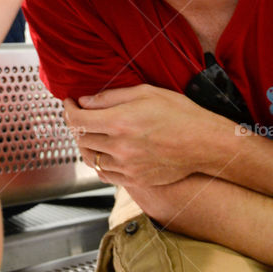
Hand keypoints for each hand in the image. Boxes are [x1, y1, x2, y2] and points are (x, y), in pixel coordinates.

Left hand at [63, 84, 237, 186]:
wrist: (204, 143)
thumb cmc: (179, 113)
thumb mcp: (145, 93)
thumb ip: (110, 97)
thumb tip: (84, 101)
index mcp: (120, 122)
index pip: (77, 119)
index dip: (68, 109)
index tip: (70, 102)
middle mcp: (120, 147)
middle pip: (81, 138)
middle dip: (76, 124)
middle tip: (81, 114)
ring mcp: (127, 167)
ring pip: (90, 159)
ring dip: (85, 144)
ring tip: (91, 133)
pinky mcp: (135, 180)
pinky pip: (105, 175)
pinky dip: (99, 163)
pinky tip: (104, 152)